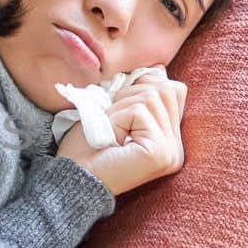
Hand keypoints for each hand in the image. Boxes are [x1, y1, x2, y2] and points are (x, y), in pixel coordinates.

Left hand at [54, 75, 186, 196]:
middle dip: (129, 97)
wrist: (71, 180)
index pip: (172, 90)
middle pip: (165, 89)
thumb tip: (158, 67)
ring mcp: (171, 153)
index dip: (139, 90)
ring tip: (110, 133)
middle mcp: (176, 149)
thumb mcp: (117, 112)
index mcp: (169, 141)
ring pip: (152, 96)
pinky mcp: (160, 153)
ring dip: (120, 109)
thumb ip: (142, 93)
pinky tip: (110, 140)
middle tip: (111, 125)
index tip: (118, 115)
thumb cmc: (88, 148)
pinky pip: (141, 110)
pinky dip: (117, 118)